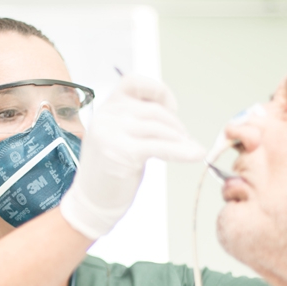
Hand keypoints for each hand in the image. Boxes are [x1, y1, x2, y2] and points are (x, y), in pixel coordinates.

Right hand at [60, 74, 204, 239]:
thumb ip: (138, 122)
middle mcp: (106, 116)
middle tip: (185, 140)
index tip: (172, 108)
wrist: (91, 203)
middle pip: (153, 110)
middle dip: (175, 125)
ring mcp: (111, 133)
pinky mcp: (122, 152)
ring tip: (190, 150)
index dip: (158, 91)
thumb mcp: (119, 137)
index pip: (134, 82)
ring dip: (181, 140)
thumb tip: (176, 119)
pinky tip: (196, 155)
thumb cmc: (109, 171)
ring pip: (159, 128)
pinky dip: (182, 151)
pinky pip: (161, 147)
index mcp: (106, 107)